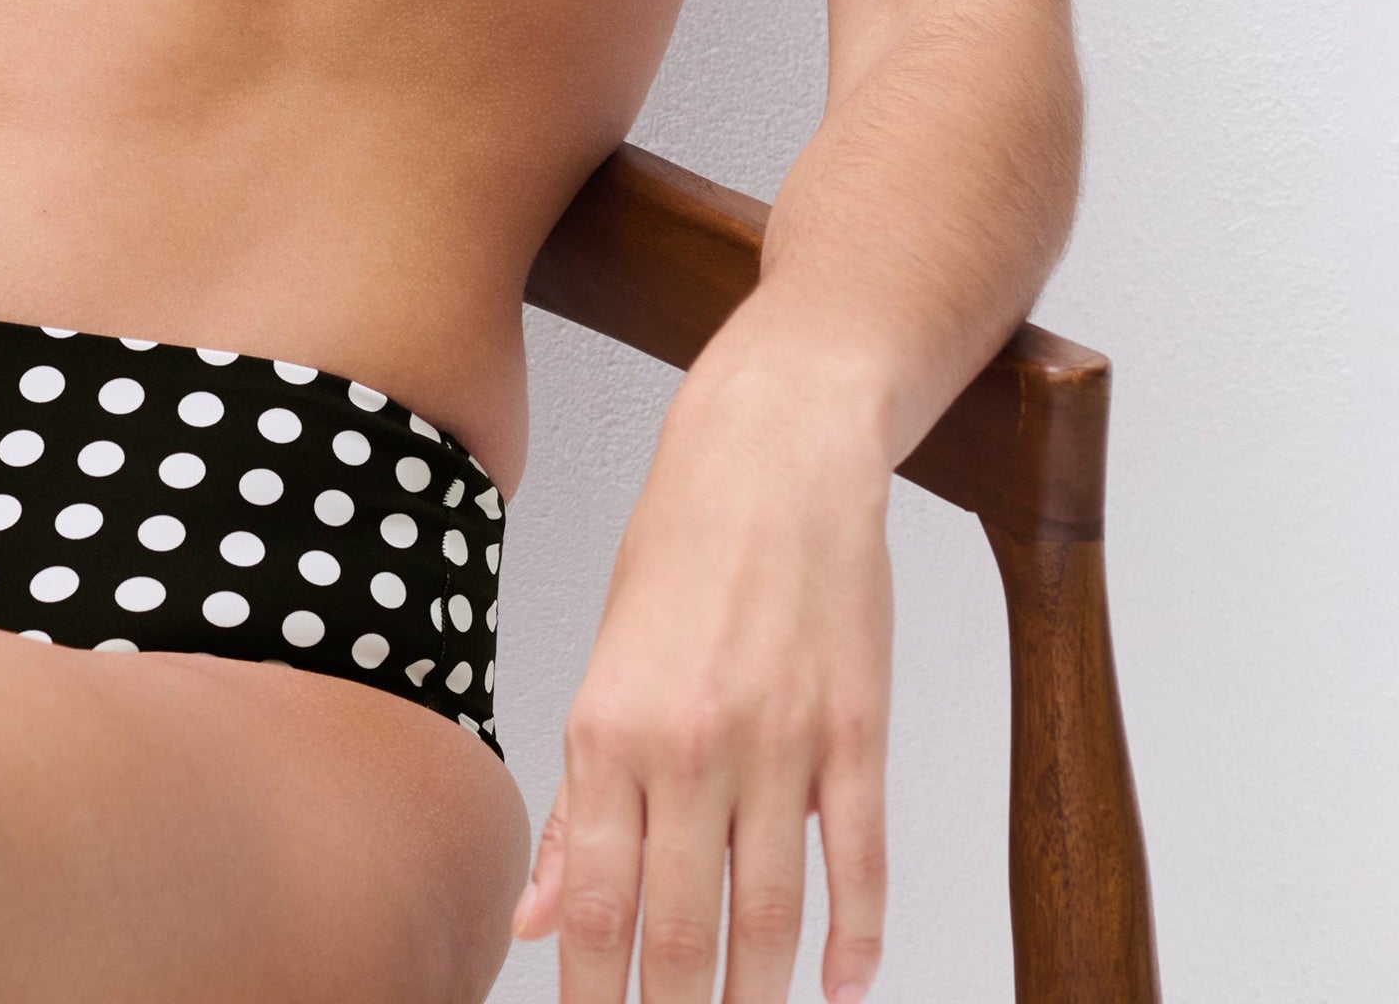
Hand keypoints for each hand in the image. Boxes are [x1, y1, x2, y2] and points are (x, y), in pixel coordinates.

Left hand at [512, 352, 893, 1003]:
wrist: (774, 450)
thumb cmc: (680, 548)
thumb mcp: (604, 661)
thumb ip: (577, 803)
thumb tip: (538, 919)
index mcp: (608, 727)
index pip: (595, 909)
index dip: (592, 1000)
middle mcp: (689, 745)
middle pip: (680, 933)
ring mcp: (780, 743)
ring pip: (771, 917)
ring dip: (760, 997)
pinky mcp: (857, 732)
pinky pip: (859, 865)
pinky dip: (856, 943)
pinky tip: (843, 990)